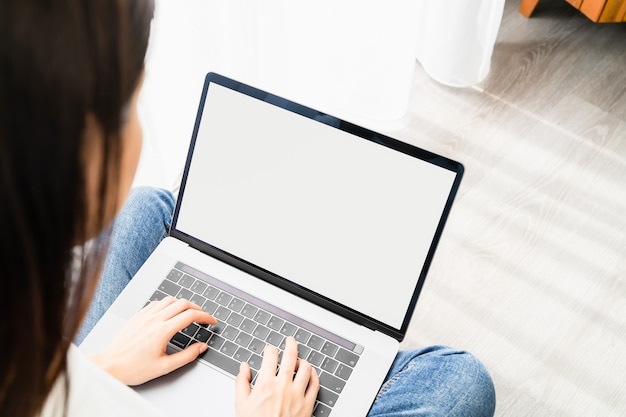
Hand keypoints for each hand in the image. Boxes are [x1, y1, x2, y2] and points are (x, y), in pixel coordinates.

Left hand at [89, 296, 215, 384]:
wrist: (110, 366)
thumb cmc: (133, 368)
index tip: (211, 321)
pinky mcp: (137, 316)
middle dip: (197, 308)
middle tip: (203, 316)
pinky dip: (167, 304)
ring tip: (188, 312)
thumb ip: (187, 356)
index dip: (205, 317)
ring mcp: (145, 316)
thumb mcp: (164, 367)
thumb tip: (200, 347)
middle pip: (182, 303)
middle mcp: (154, 319)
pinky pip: (156, 303)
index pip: (190, 316)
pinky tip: (169, 312)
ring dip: (182, 304)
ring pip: (170, 300)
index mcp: (163, 331)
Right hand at [235, 337, 319, 416]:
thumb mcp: (241, 404)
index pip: (271, 356)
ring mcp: (297, 394)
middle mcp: (283, 386)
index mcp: (266, 384)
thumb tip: (244, 367)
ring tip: (299, 360)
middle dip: (291, 344)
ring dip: (302, 361)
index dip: (270, 349)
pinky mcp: (308, 404)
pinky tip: (311, 374)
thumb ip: (241, 382)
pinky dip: (314, 376)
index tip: (270, 349)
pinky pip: (316, 384)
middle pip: (291, 356)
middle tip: (290, 340)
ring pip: (306, 368)